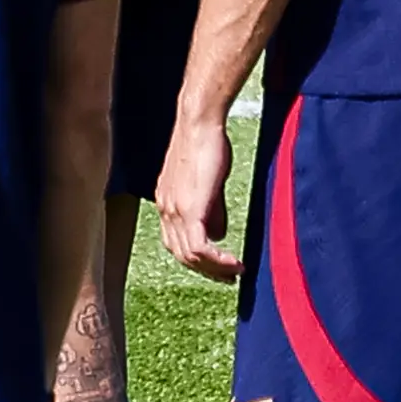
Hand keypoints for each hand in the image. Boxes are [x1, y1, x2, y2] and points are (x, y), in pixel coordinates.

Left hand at [156, 113, 242, 281]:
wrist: (199, 123)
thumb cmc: (207, 146)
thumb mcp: (208, 184)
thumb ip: (211, 210)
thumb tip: (218, 234)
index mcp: (166, 203)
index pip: (175, 243)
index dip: (197, 260)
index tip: (220, 269)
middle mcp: (164, 209)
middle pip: (180, 254)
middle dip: (206, 271)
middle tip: (230, 278)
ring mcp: (174, 209)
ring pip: (188, 255)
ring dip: (214, 269)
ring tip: (236, 272)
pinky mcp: (189, 207)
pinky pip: (198, 246)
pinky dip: (216, 260)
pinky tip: (234, 263)